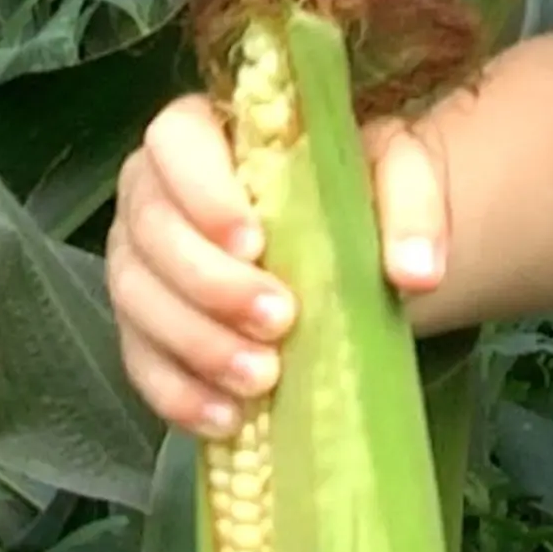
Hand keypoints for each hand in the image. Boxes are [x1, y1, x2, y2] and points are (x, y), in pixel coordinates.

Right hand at [105, 94, 452, 436]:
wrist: (354, 256)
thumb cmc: (360, 198)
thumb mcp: (399, 176)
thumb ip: (411, 205)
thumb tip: (416, 270)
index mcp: (209, 134)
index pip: (174, 138)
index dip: (201, 191)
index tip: (255, 242)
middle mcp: (158, 192)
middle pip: (150, 228)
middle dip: (209, 283)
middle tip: (280, 321)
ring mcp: (143, 262)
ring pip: (136, 299)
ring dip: (196, 344)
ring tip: (262, 377)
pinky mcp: (146, 328)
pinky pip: (140, 360)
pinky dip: (178, 392)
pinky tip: (226, 417)